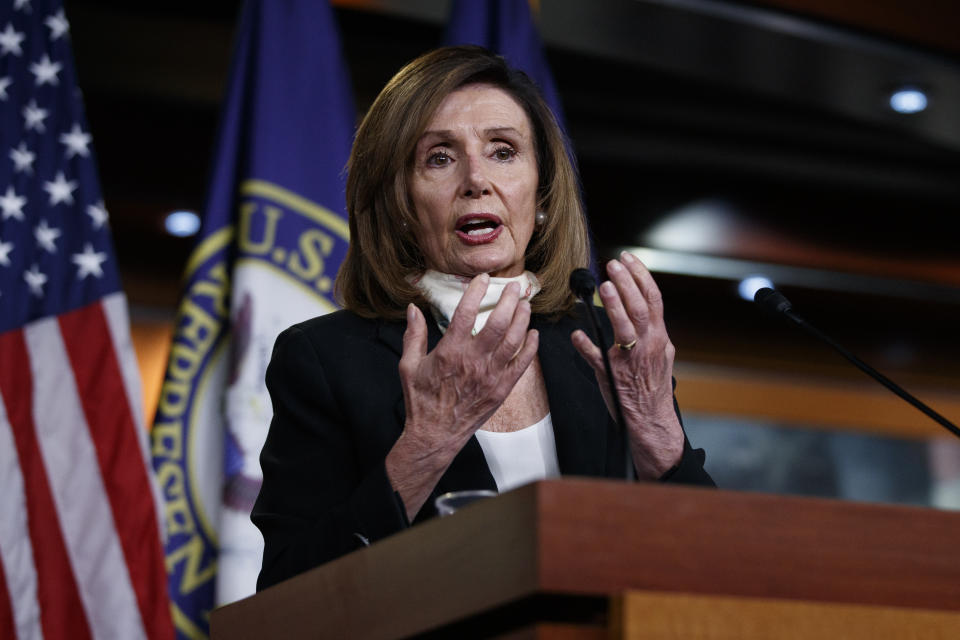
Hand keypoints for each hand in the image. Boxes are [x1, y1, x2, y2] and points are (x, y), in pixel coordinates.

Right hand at [386, 274, 538, 517]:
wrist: (435, 434)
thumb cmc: (421, 400)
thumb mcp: (409, 366)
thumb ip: (413, 335)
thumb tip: (412, 309)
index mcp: (450, 352)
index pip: (466, 313)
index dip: (476, 292)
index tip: (483, 278)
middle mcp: (473, 361)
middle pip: (497, 323)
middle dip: (508, 301)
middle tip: (514, 286)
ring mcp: (490, 376)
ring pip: (514, 341)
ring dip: (523, 319)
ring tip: (526, 304)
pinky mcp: (501, 389)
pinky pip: (521, 365)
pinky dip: (530, 347)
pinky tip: (533, 334)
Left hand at [570, 252, 683, 478]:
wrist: (651, 420)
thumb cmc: (651, 387)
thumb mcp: (658, 356)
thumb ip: (648, 334)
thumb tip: (637, 312)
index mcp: (659, 337)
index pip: (653, 299)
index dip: (641, 276)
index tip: (627, 258)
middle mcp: (648, 345)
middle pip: (641, 307)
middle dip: (627, 283)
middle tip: (613, 264)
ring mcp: (631, 360)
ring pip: (626, 327)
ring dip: (615, 305)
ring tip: (604, 286)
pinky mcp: (613, 374)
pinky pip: (597, 357)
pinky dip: (586, 344)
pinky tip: (576, 333)